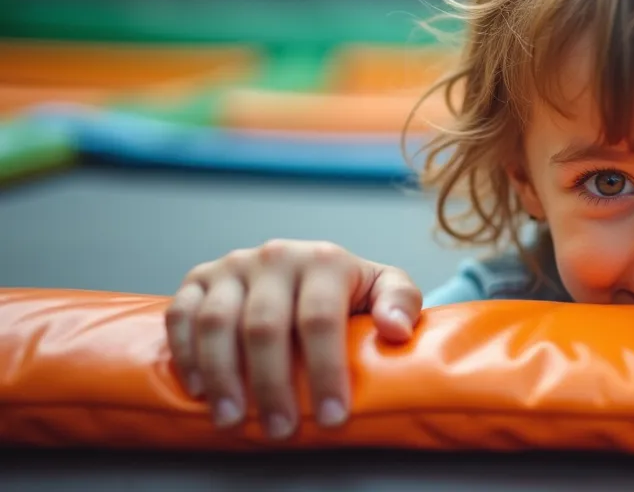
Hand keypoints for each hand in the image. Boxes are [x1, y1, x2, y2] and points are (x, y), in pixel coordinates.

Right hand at [165, 240, 422, 438]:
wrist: (306, 265)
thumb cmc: (348, 288)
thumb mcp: (385, 286)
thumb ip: (400, 301)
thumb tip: (396, 330)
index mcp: (323, 260)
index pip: (320, 318)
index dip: (325, 370)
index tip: (332, 416)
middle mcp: (274, 257)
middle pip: (265, 326)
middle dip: (272, 384)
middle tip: (281, 429)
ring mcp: (232, 267)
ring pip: (216, 323)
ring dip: (222, 376)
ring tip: (234, 418)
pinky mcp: (199, 279)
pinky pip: (180, 315)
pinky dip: (184, 353)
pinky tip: (199, 389)